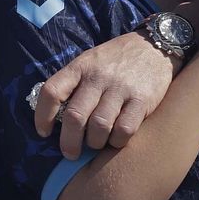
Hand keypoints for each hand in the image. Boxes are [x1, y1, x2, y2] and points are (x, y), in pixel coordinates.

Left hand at [31, 32, 177, 159]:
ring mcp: (120, 88)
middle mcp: (98, 77)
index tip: (44, 132)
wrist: (156, 46)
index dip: (42, 116)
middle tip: (70, 153)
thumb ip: (73, 84)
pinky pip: (124, 130)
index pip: (52, 91)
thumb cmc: (116, 60)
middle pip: (74, 116)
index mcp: (80, 67)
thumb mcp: (90, 61)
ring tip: (95, 144)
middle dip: (69, 142)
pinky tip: (116, 139)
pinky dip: (117, 141)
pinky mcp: (142, 100)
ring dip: (94, 143)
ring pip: (99, 127)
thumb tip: (55, 118)